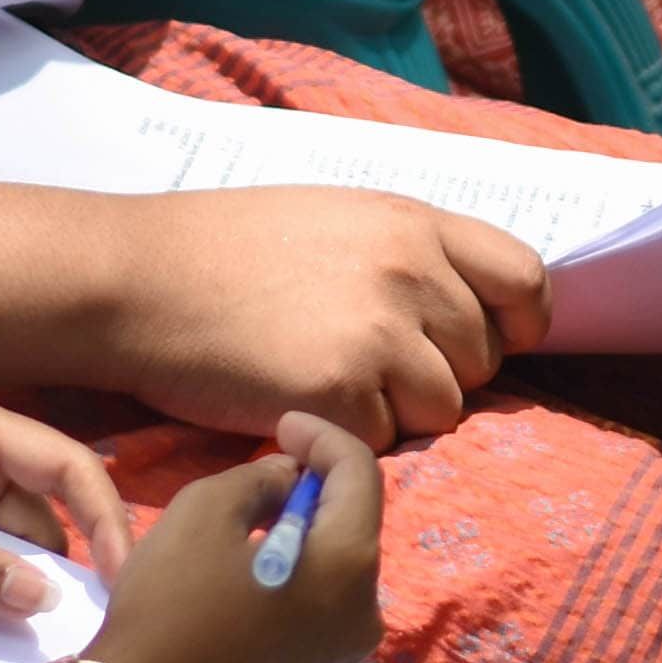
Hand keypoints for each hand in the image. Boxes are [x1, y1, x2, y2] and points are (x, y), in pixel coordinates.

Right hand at [69, 185, 546, 447]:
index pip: (525, 279)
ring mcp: (377, 336)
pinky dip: (346, 440)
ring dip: (397, 415)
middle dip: (438, 376)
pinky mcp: (338, 396)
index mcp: (412, 223)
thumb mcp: (334, 218)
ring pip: (441, 411)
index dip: (518, 323)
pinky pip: (382, 444)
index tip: (493, 343)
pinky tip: (297, 407)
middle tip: (369, 372)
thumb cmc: (222, 250)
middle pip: (482, 361)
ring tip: (329, 388)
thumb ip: (406, 255)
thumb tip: (464, 309)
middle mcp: (409, 274)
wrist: (136, 281)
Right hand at [89, 412, 385, 662]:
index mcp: (348, 567)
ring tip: (249, 562)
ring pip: (333, 601)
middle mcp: (364, 626)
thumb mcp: (203, 511)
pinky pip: (313, 651)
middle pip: (350, 542)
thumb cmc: (168, 605)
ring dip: (303, 569)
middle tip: (264, 494)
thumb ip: (261, 479)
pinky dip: (291, 624)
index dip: (324, 438)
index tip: (285, 428)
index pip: (361, 476)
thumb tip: (291, 480)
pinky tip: (243, 624)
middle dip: (314, 508)